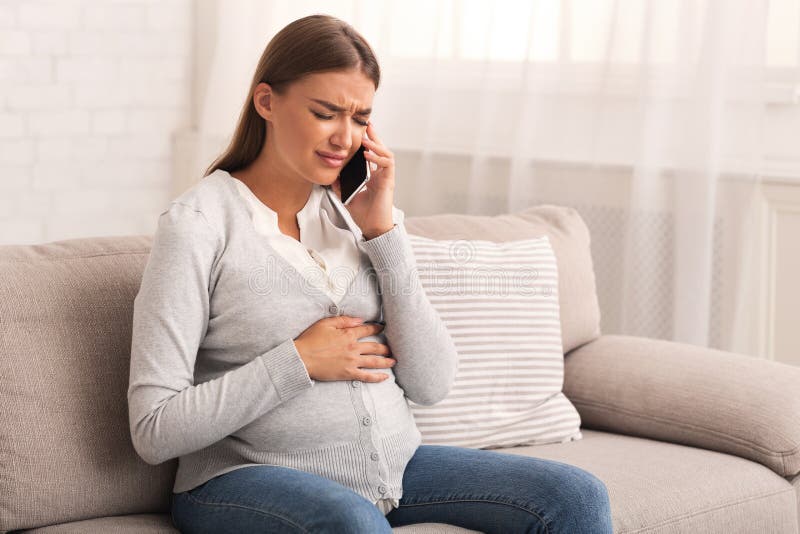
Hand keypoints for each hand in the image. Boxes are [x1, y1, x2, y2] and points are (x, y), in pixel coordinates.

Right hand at [293, 315, 394, 382]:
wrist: (301, 358)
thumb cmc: (310, 340)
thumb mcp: (326, 323)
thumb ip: (344, 320)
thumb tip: (359, 320)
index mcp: (348, 334)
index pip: (367, 329)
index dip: (377, 327)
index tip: (383, 327)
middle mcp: (353, 348)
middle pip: (375, 347)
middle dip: (385, 347)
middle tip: (392, 348)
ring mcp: (352, 361)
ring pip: (374, 361)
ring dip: (386, 361)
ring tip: (393, 361)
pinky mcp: (348, 373)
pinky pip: (366, 376)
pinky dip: (377, 377)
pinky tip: (385, 377)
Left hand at [331, 122, 395, 239]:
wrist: (371, 227)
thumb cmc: (362, 214)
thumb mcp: (346, 195)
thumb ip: (340, 184)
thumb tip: (331, 173)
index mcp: (372, 176)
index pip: (371, 155)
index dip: (368, 143)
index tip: (360, 132)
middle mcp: (381, 174)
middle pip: (380, 150)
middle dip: (374, 137)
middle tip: (367, 125)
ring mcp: (386, 177)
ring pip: (386, 154)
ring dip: (376, 145)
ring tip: (365, 139)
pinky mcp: (388, 182)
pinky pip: (387, 165)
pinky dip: (378, 158)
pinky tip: (368, 155)